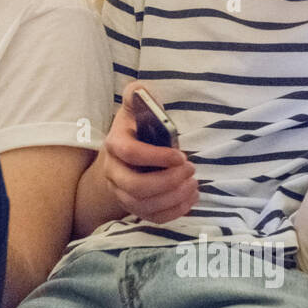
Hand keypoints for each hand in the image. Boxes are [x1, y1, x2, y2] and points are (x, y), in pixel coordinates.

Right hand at [98, 82, 196, 223]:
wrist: (126, 151)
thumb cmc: (137, 126)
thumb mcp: (136, 106)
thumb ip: (138, 94)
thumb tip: (140, 90)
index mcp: (115, 144)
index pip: (130, 154)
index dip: (156, 157)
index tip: (181, 155)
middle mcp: (113, 171)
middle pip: (135, 187)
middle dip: (168, 181)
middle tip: (191, 170)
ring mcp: (121, 192)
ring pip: (144, 206)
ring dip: (174, 197)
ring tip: (193, 184)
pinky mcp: (133, 206)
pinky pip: (152, 217)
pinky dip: (174, 211)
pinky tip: (190, 198)